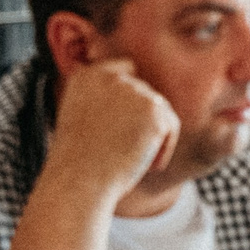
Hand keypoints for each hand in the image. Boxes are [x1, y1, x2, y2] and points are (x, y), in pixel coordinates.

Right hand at [44, 58, 177, 199]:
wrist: (80, 179)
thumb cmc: (79, 162)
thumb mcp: (81, 121)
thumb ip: (104, 103)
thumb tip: (137, 105)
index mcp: (87, 76)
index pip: (125, 69)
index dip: (131, 99)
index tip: (125, 127)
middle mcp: (111, 77)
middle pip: (146, 93)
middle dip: (143, 123)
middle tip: (129, 153)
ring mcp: (134, 90)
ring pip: (161, 110)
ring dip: (154, 136)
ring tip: (139, 163)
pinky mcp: (154, 109)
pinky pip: (171, 127)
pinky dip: (164, 149)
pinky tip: (150, 167)